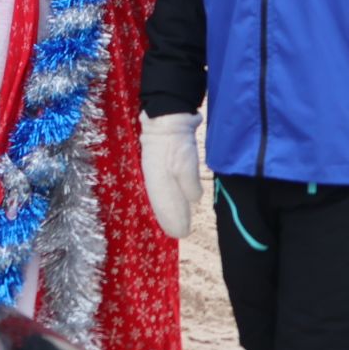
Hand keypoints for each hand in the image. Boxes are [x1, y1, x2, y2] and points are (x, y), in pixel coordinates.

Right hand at [139, 112, 202, 238]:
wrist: (167, 116)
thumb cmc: (176, 143)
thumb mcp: (185, 167)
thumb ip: (189, 186)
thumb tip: (193, 199)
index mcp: (158, 182)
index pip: (164, 207)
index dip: (171, 220)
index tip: (180, 233)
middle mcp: (155, 179)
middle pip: (162, 203)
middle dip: (170, 218)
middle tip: (179, 233)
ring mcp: (157, 170)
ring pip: (163, 195)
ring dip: (170, 209)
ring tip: (176, 222)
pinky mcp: (163, 163)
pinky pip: (165, 186)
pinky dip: (170, 196)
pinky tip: (178, 199)